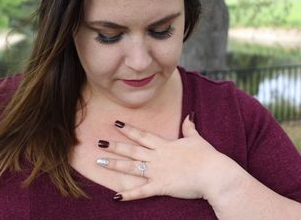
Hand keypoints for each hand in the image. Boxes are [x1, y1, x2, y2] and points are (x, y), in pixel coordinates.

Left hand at [96, 114, 236, 200]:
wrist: (214, 174)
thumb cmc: (207, 156)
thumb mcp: (196, 139)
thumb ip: (189, 128)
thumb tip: (189, 115)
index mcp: (164, 145)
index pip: (142, 135)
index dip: (128, 129)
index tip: (115, 124)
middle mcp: (157, 157)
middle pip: (131, 150)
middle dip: (114, 146)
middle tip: (99, 143)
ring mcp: (157, 172)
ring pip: (131, 167)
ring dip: (115, 165)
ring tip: (99, 162)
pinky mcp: (161, 187)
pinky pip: (141, 191)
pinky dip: (129, 195)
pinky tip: (116, 197)